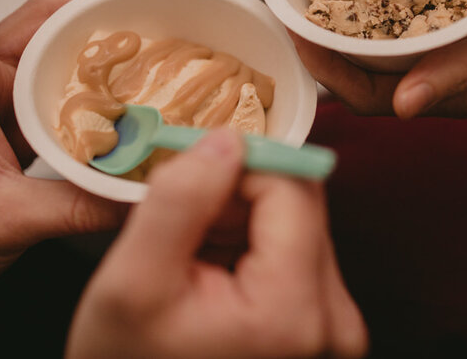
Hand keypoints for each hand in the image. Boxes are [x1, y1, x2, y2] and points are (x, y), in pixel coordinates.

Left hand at [0, 0, 127, 336]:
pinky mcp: (12, 136)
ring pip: (48, 60)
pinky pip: (56, 99)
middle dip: (81, 9)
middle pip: (30, 23)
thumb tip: (142, 189)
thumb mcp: (2, 223)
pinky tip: (123, 104)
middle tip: (137, 10)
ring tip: (141, 52)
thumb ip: (76, 206)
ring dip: (89, 51)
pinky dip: (90, 94)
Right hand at [67, 128, 367, 358]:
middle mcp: (334, 321)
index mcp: (296, 311)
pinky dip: (253, 246)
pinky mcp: (325, 326)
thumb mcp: (131, 284)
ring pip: (297, 222)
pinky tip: (214, 272)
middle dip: (238, 197)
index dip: (236, 168)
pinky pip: (296, 252)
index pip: (290, 187)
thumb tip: (227, 139)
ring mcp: (334, 327)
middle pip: (300, 204)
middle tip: (183, 227)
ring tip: (194, 257)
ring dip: (243, 220)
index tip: (187, 177)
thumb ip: (180, 202)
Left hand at [294, 0, 466, 117]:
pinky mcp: (452, 36)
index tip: (293, 29)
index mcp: (449, 94)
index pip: (367, 95)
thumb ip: (459, 68)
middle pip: (362, 78)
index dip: (324, 68)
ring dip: (342, 31)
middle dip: (321, 49)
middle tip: (290, 6)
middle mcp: (439, 82)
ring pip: (377, 56)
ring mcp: (444, 59)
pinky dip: (373, 14)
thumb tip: (402, 106)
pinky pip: (400, 32)